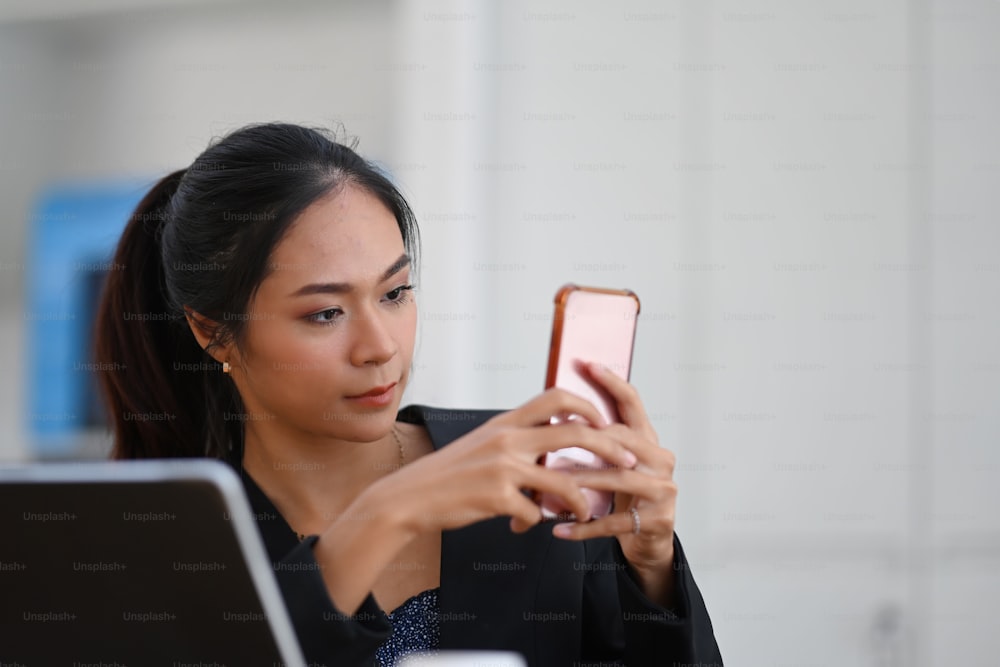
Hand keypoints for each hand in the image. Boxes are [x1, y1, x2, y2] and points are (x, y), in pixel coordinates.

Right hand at [372, 387, 638, 538]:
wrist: (410, 496)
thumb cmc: (448, 473)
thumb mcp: (483, 443)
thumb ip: (516, 438)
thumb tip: (551, 439)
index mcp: (506, 421)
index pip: (557, 397)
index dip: (588, 406)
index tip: (606, 423)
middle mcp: (507, 438)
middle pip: (575, 432)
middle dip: (609, 447)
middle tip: (628, 461)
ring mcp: (502, 468)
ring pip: (563, 481)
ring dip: (582, 499)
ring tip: (588, 511)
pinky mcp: (495, 498)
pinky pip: (534, 513)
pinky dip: (536, 521)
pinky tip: (526, 525)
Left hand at [550, 362, 678, 606]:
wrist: (650, 539)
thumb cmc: (626, 496)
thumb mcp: (614, 463)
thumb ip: (596, 440)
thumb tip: (555, 412)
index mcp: (647, 440)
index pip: (631, 402)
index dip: (611, 382)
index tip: (587, 365)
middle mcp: (660, 459)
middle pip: (623, 438)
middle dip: (587, 439)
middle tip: (553, 440)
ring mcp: (662, 490)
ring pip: (618, 478)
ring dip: (581, 481)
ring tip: (551, 483)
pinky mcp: (656, 520)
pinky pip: (613, 521)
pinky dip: (583, 525)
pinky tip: (560, 528)